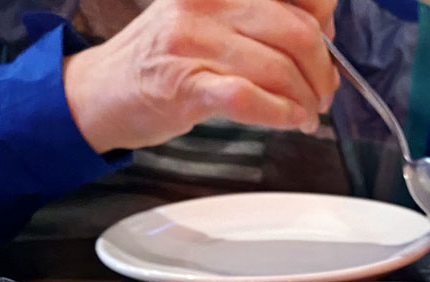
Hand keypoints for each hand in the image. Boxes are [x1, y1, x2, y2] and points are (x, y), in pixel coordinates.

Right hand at [63, 0, 338, 152]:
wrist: (102, 92)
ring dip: (305, 101)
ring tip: (306, 116)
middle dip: (322, 72)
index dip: (325, 22)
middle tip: (323, 94)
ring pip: (279, 69)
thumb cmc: (164, 59)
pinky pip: (251, 98)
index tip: (327, 48)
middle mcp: (206, 1)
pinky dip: (282, 114)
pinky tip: (290, 121)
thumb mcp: (211, 19)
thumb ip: (263, 19)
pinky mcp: (185, 86)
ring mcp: (193, 42)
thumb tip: (324, 35)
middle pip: (298, 32)